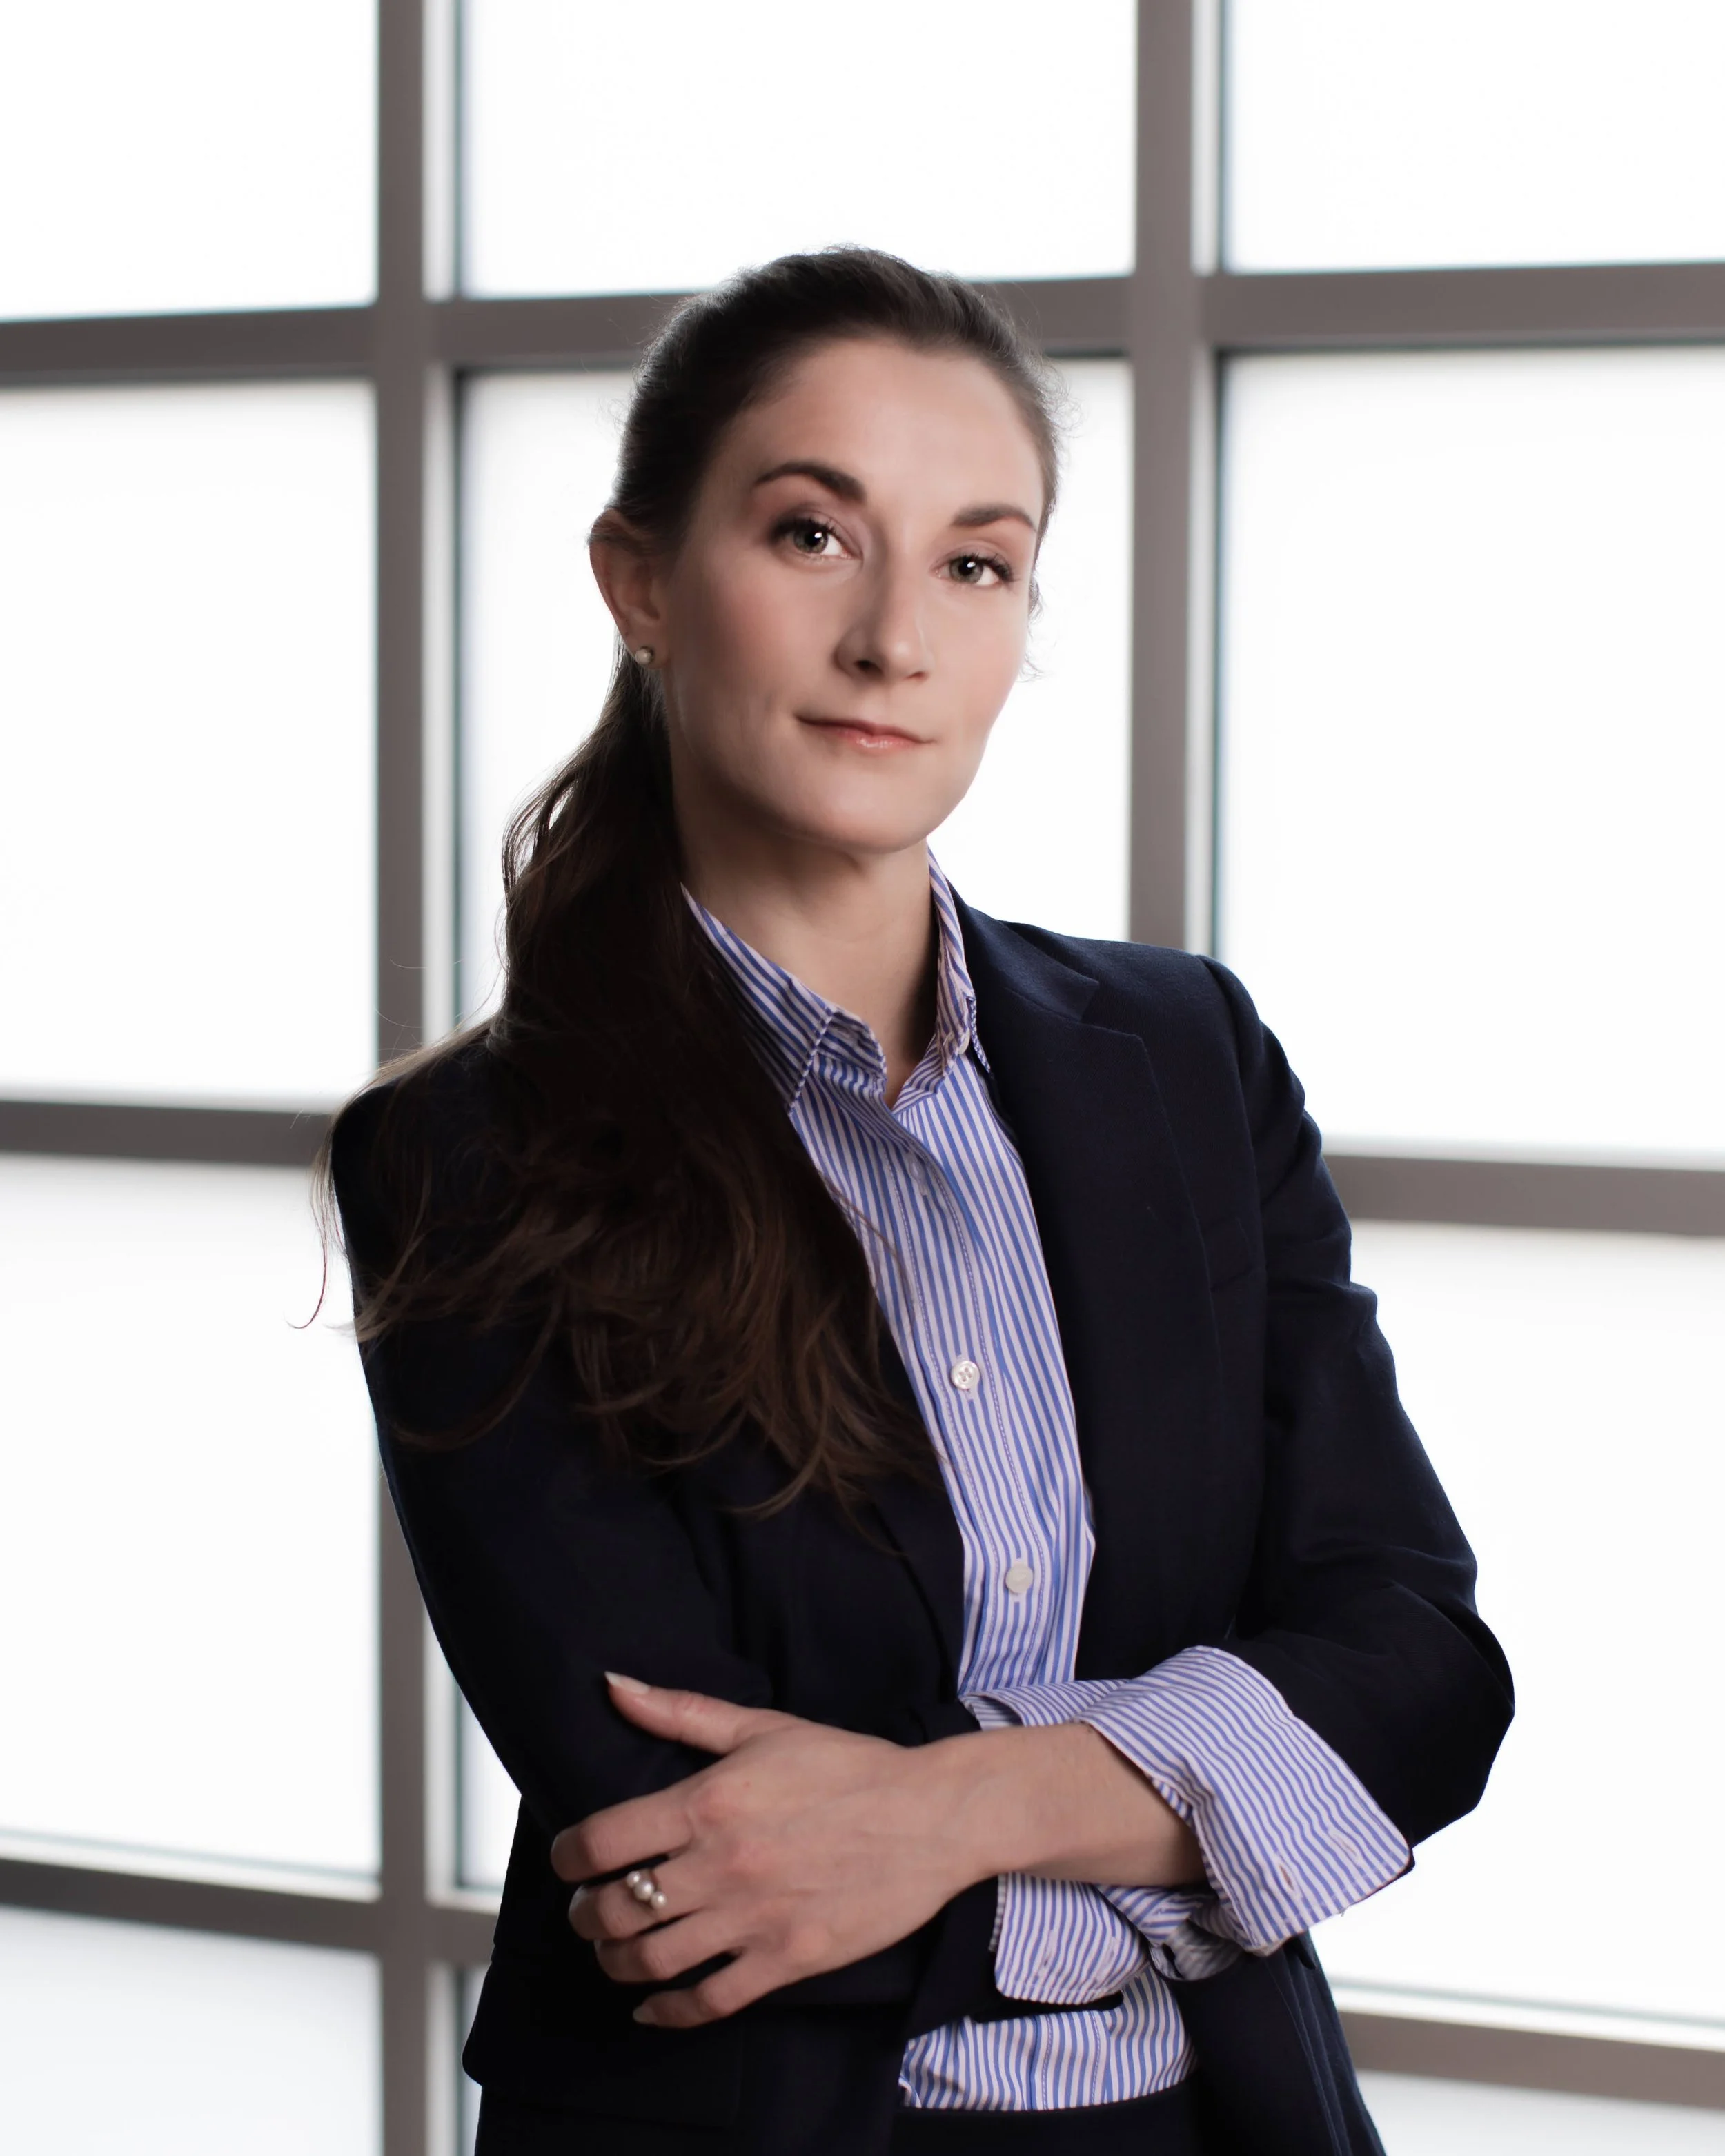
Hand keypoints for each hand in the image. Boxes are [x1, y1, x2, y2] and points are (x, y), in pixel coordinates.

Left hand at [551, 1674, 974, 2027]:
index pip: (600, 1842)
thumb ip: (680, 1712)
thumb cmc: (847, 1766)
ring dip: (615, 1962)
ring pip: (651, 1962)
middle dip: (585, 1914)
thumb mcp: (763, 1727)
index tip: (568, 1860)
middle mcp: (722, 1864)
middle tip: (587, 1908)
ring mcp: (754, 1919)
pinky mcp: (786, 1961)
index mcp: (709, 1802)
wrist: (929, 1816)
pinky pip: (707, 2002)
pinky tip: (651, 2004)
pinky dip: (666, 2011)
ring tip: (614, 1949)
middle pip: (615, 1909)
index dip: (567, 1858)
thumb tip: (611, 1684)